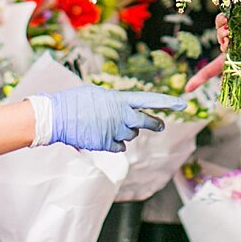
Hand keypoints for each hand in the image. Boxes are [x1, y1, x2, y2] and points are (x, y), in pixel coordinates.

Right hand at [47, 86, 185, 151]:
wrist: (57, 116)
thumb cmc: (75, 101)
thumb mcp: (98, 94)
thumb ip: (115, 102)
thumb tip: (124, 108)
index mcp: (120, 99)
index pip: (149, 100)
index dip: (167, 103)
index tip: (183, 105)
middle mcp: (121, 116)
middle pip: (146, 123)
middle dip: (155, 124)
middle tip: (160, 125)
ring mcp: (115, 131)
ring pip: (131, 135)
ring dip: (124, 132)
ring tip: (106, 124)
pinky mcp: (107, 144)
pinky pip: (120, 147)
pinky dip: (115, 143)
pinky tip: (102, 135)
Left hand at [184, 7, 240, 94]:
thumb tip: (237, 87)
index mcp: (234, 56)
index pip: (213, 68)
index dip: (200, 78)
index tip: (188, 89)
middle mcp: (235, 40)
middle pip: (219, 40)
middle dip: (221, 41)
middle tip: (229, 44)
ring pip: (221, 24)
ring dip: (221, 29)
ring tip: (229, 32)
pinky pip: (233, 11)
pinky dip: (227, 16)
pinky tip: (232, 20)